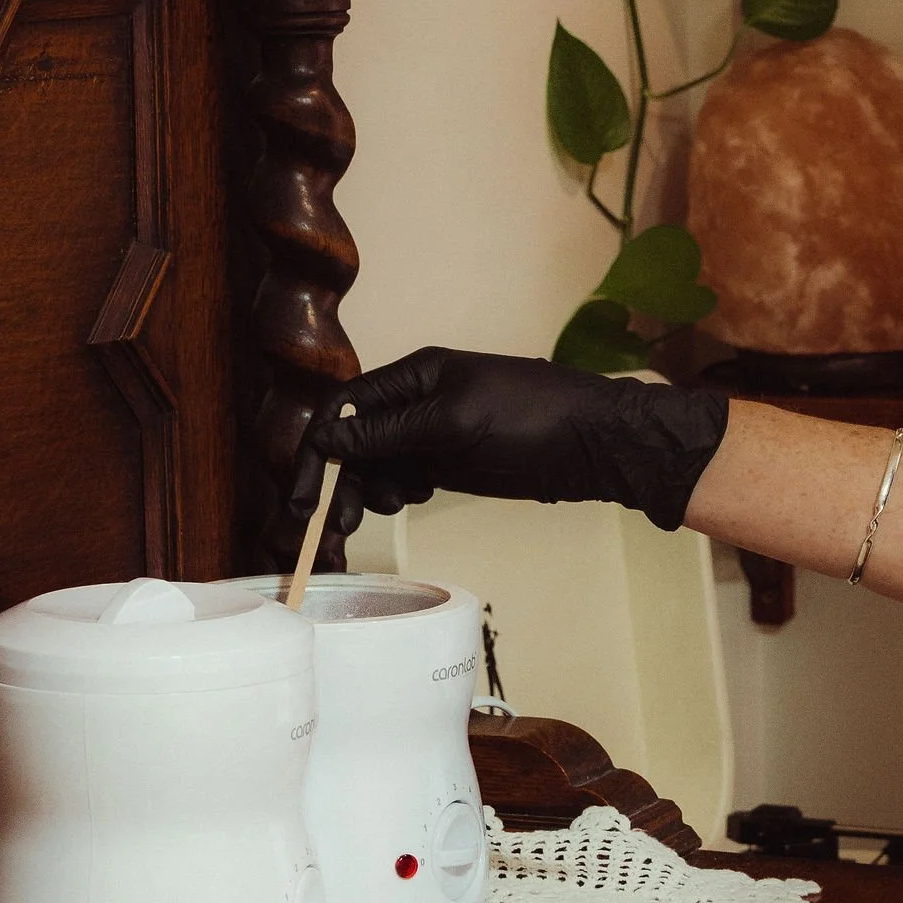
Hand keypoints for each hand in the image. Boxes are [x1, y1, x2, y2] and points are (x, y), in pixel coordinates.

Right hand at [287, 349, 729, 543]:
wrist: (598, 443)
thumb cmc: (532, 419)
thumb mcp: (454, 423)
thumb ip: (390, 432)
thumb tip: (328, 439)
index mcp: (414, 375)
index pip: (343, 408)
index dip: (317, 451)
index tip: (305, 500)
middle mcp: (416, 400)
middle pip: (354, 440)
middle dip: (338, 481)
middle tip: (336, 527)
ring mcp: (434, 432)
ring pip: (376, 463)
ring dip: (366, 489)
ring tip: (380, 512)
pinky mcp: (452, 461)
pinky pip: (404, 475)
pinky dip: (395, 491)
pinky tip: (408, 500)